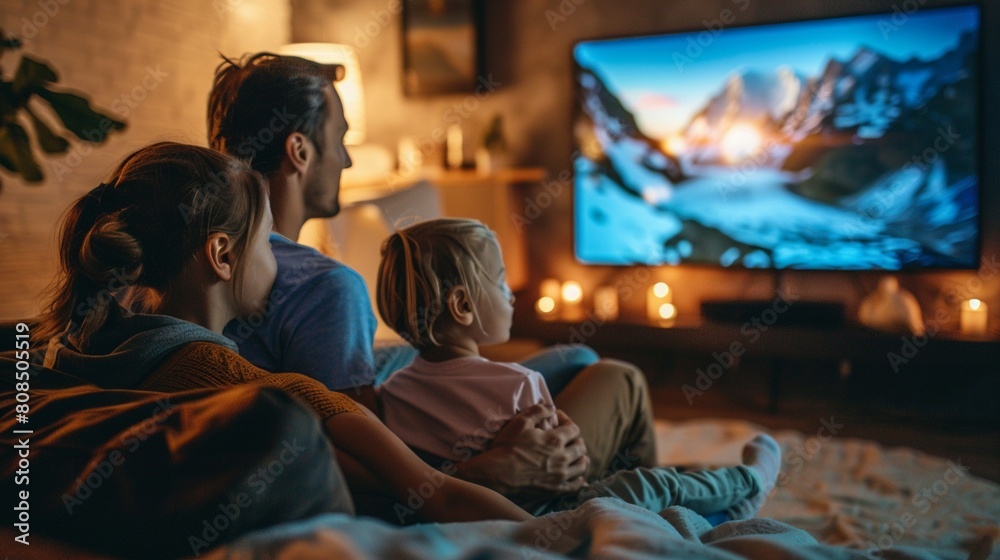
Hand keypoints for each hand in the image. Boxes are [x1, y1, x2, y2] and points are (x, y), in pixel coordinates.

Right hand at [459, 404, 588, 493]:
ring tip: (575, 456)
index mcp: (555, 440)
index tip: (560, 422)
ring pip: (582, 466)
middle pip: (580, 447)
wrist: (498, 474)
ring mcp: (560, 475)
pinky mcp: (556, 489)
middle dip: (577, 441)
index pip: (574, 429)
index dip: (568, 423)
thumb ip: (539, 411)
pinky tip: (574, 475)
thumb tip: (552, 407)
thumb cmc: (507, 446)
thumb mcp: (520, 422)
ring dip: (581, 458)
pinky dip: (579, 479)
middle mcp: (562, 457)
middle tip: (569, 440)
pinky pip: (576, 485)